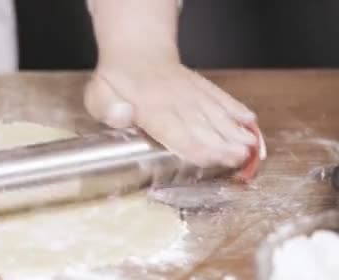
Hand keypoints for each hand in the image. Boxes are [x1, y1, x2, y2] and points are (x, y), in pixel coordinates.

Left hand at [84, 62, 258, 167]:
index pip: (174, 130)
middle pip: (200, 125)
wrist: (136, 51)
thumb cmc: (115, 82)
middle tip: (241, 158)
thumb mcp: (98, 96)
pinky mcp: (199, 86)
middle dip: (222, 143)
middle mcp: (174, 100)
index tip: (213, 157)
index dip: (194, 146)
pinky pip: (219, 96)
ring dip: (233, 129)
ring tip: (251, 146)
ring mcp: (189, 92)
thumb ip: (108, 109)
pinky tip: (250, 120)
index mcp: (149, 107)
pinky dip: (235, 107)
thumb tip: (122, 115)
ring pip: (214, 112)